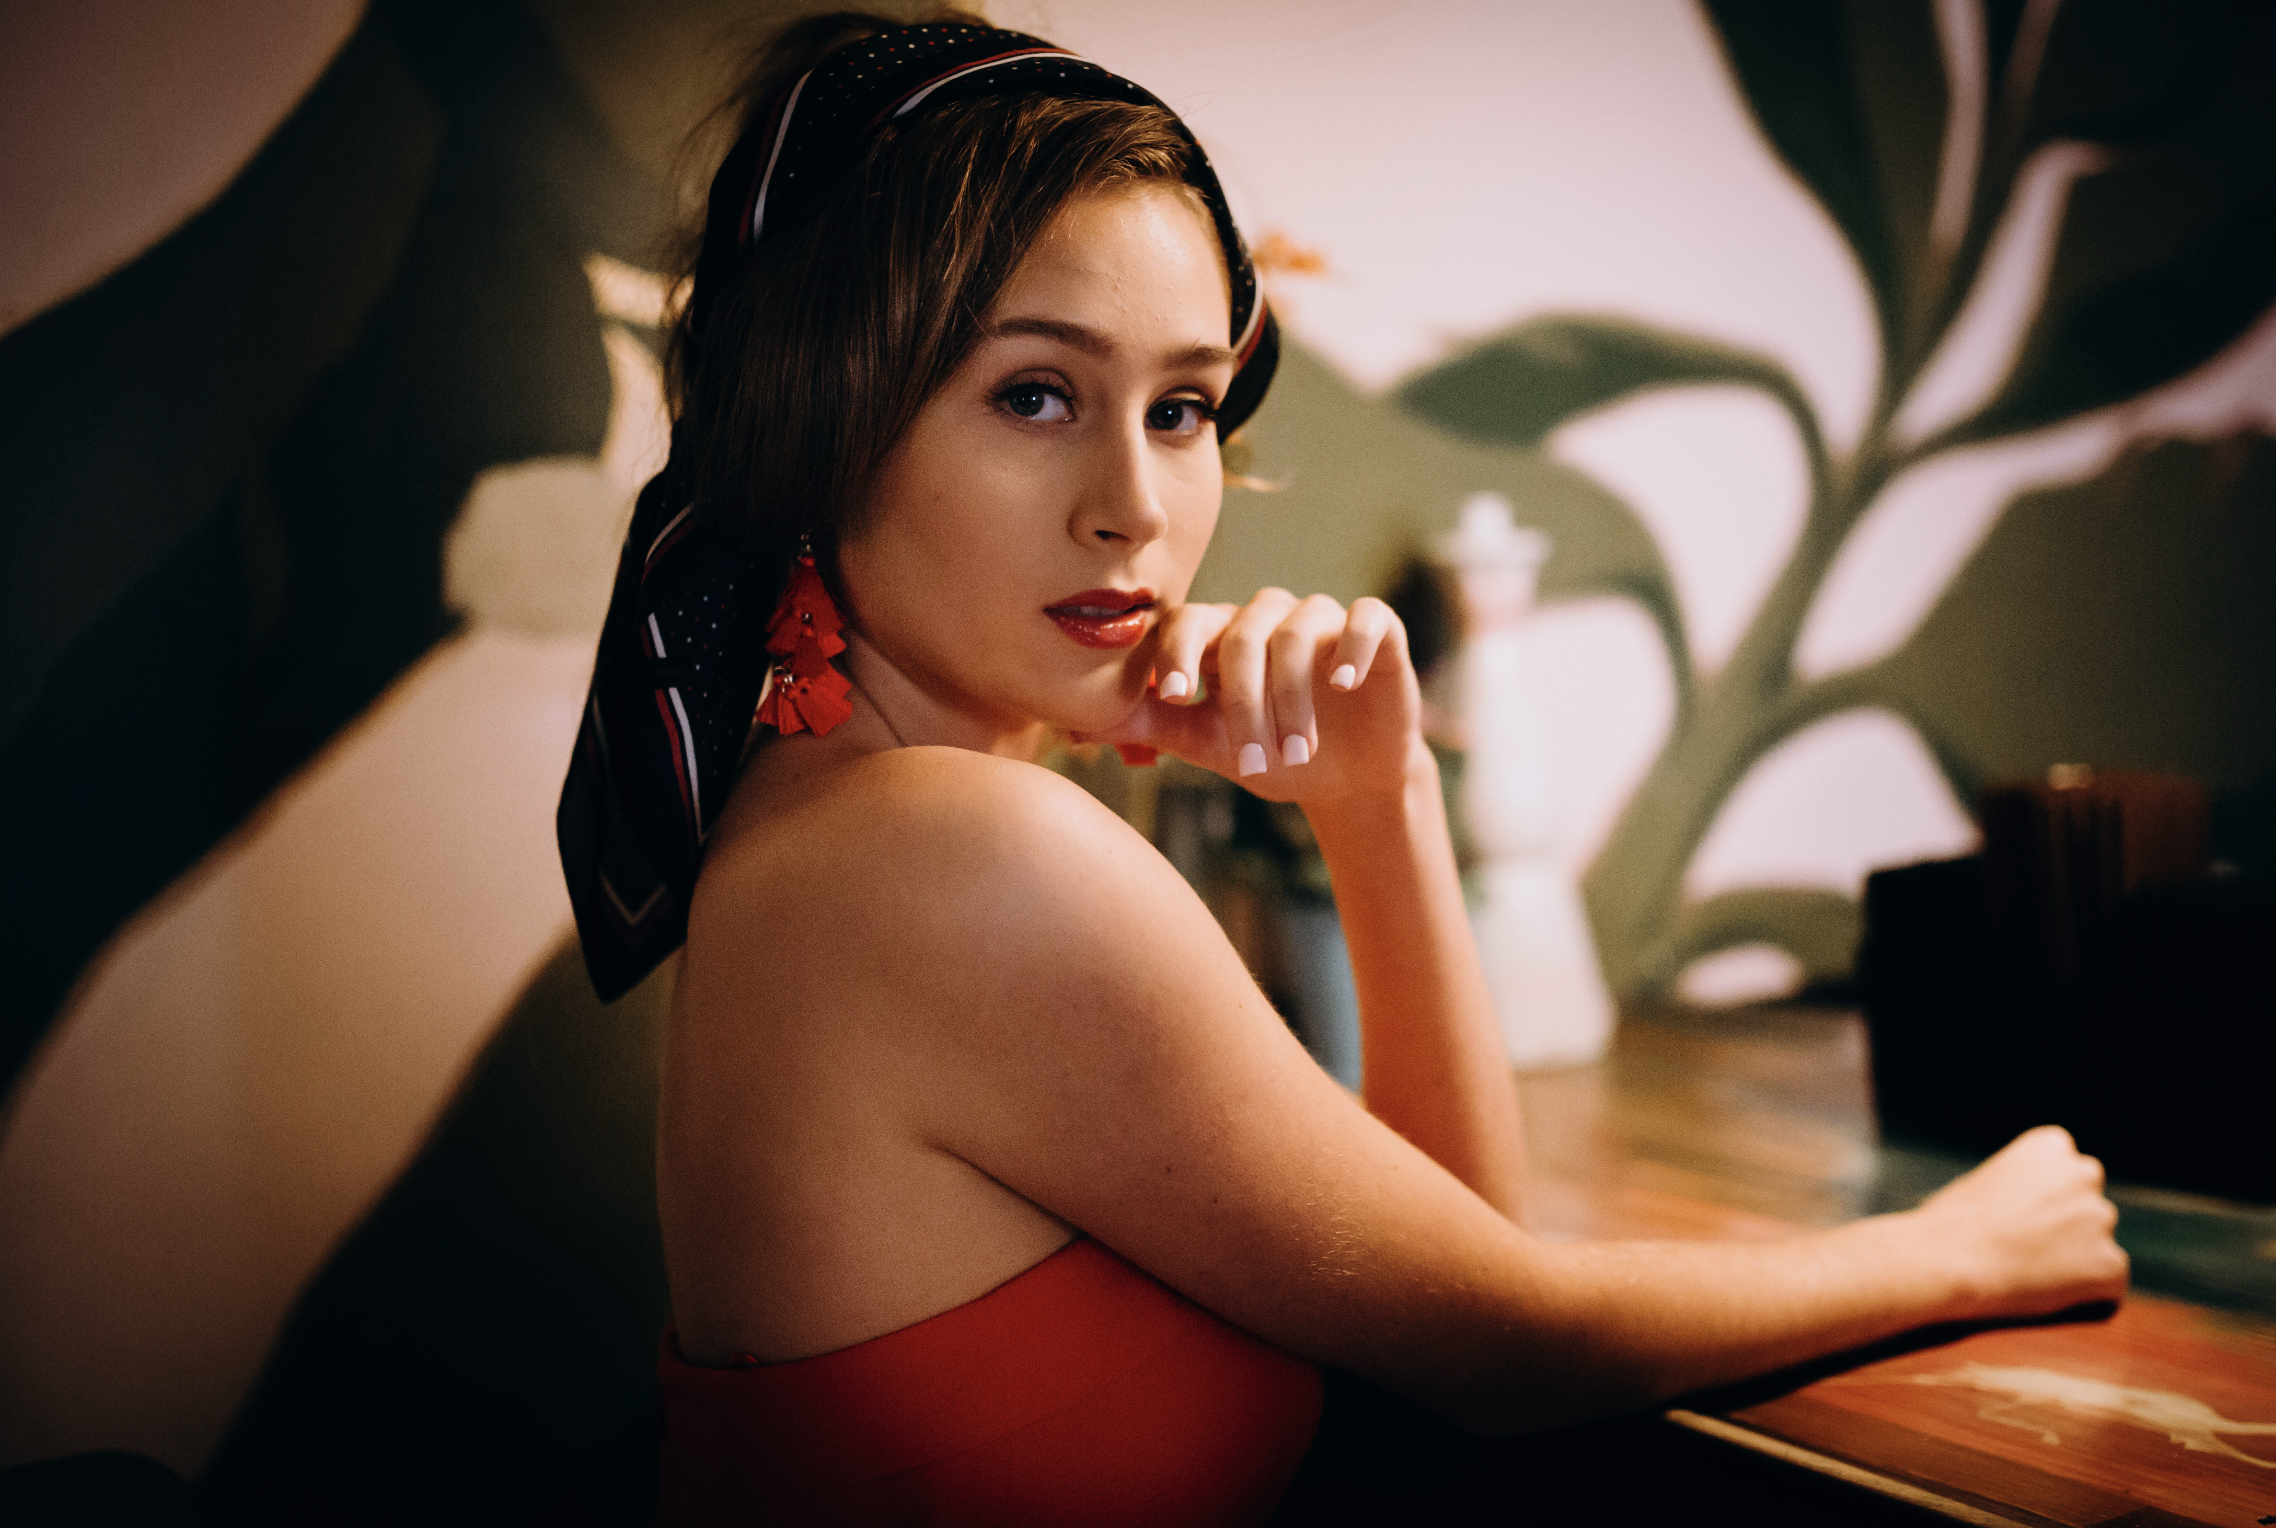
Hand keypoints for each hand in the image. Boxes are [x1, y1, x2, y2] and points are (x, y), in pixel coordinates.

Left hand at [1082, 589, 1424, 803]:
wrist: (1348, 780)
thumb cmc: (1270, 755)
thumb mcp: (1207, 745)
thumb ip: (1150, 726)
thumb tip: (1076, 726)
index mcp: (1219, 637)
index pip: (1187, 622)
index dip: (1176, 653)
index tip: (1170, 696)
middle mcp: (1268, 618)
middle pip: (1242, 634)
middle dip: (1244, 704)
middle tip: (1250, 761)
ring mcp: (1323, 620)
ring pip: (1297, 633)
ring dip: (1292, 699)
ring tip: (1297, 752)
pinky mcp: (1376, 629)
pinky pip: (1365, 617)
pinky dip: (1353, 646)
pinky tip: (1343, 685)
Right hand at [1911, 1126, 2128, 1321]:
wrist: (1947, 1260)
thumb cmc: (1950, 1225)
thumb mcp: (1984, 1183)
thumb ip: (2023, 1191)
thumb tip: (2039, 1222)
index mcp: (2051, 1145)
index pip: (2068, 1173)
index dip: (2045, 1201)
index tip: (2021, 1221)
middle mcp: (2085, 1174)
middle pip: (2089, 1208)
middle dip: (2069, 1229)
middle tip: (2029, 1253)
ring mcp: (2102, 1219)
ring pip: (2099, 1248)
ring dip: (2076, 1263)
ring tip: (2028, 1278)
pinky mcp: (2111, 1264)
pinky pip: (2108, 1288)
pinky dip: (2086, 1298)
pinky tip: (2046, 1298)